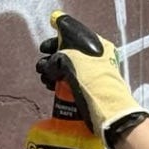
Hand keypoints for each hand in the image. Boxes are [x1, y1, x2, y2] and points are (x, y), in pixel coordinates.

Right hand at [36, 11, 148, 145]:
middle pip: (68, 53)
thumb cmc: (92, 82)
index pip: (73, 35)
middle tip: (41, 66)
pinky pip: (70, 82)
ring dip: (52, 72)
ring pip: (67, 68)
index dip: (56, 39)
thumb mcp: (72, 61)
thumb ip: (57, 57)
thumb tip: (48, 64)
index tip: (43, 48)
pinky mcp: (88, 90)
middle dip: (51, 59)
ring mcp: (93, 75)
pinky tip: (49, 86)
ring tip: (44, 78)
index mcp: (97, 45)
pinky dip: (58, 82)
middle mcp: (96, 58)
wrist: (107, 113)